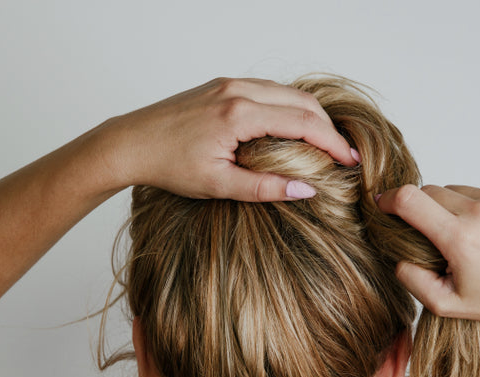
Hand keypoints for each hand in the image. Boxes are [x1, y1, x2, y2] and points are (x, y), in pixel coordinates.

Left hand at [105, 77, 358, 200]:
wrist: (129, 144)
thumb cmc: (168, 166)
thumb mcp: (218, 185)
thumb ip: (265, 188)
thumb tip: (307, 190)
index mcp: (238, 114)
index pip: (303, 122)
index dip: (332, 142)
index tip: (349, 161)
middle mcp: (237, 90)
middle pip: (301, 101)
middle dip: (327, 127)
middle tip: (343, 154)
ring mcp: (229, 84)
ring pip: (286, 92)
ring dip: (309, 115)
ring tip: (323, 144)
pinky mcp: (222, 85)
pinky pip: (267, 90)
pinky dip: (288, 107)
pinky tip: (292, 129)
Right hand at [376, 183, 479, 332]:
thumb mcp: (447, 305)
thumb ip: (412, 280)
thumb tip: (397, 255)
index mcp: (460, 239)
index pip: (409, 200)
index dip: (388, 199)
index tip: (382, 205)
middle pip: (428, 192)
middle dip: (421, 210)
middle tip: (431, 239)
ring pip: (453, 191)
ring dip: (449, 209)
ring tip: (467, 240)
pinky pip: (478, 191)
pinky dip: (475, 207)